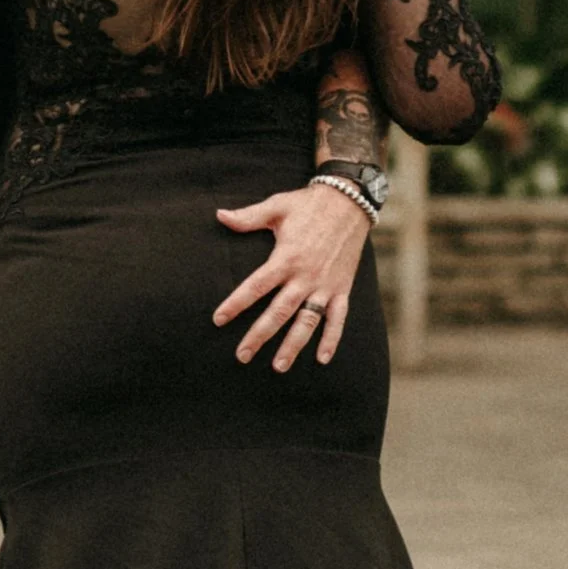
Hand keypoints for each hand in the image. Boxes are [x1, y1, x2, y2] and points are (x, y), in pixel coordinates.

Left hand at [212, 180, 371, 370]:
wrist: (348, 202)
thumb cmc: (308, 205)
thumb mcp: (276, 207)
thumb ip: (248, 217)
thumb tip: (219, 216)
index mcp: (286, 258)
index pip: (256, 286)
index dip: (236, 304)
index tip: (218, 319)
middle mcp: (305, 276)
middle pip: (278, 312)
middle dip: (259, 336)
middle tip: (242, 356)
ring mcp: (325, 285)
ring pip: (307, 322)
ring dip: (293, 345)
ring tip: (278, 366)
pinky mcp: (342, 288)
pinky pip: (338, 318)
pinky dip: (332, 339)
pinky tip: (322, 359)